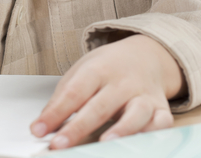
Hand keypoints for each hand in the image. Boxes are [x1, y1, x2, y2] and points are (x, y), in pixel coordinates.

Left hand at [31, 34, 185, 149]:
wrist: (146, 55)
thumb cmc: (108, 67)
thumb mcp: (81, 71)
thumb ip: (63, 97)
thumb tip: (44, 124)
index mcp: (98, 69)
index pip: (74, 92)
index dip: (55, 112)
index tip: (39, 129)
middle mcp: (122, 82)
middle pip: (100, 106)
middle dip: (78, 128)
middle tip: (59, 145)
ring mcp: (144, 94)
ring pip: (136, 113)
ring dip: (121, 130)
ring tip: (104, 144)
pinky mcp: (161, 108)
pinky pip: (162, 122)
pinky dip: (153, 132)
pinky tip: (140, 142)